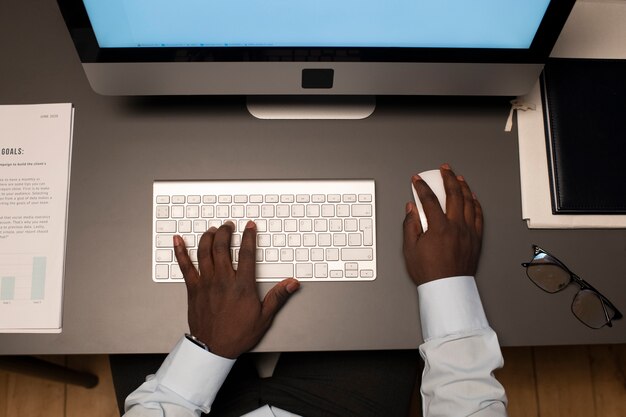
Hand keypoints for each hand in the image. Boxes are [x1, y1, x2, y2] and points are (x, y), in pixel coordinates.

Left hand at [173, 221, 299, 358]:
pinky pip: (185, 266)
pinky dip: (180, 251)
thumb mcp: (264, 316)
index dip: (249, 236)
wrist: (214, 349)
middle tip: (229, 226)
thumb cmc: (238, 334)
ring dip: (208, 237)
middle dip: (226, 231)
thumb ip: (278, 296)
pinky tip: (177, 241)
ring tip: (213, 230)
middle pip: (222, 246)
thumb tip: (292, 283)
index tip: (250, 226)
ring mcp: (206, 282)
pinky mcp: (193, 288)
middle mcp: (223, 280)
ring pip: (204, 252)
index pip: (247, 253)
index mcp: (242, 285)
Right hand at [403, 164, 482, 285]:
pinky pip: (478, 215)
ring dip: (463, 186)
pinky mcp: (476, 238)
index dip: (421, 187)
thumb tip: (411, 209)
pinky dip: (475, 203)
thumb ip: (410, 225)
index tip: (417, 181)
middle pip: (453, 194)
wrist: (447, 288)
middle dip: (447, 178)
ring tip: (458, 178)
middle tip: (443, 170)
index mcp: (439, 228)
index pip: (429, 199)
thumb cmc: (429, 272)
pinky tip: (472, 197)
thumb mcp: (410, 248)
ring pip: (469, 202)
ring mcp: (468, 232)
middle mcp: (456, 226)